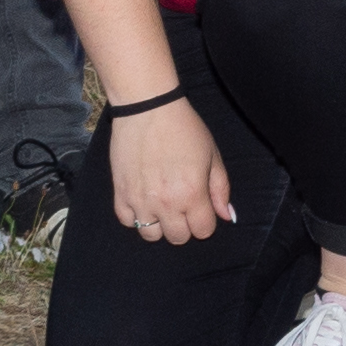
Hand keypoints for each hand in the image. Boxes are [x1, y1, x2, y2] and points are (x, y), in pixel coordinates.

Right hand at [106, 99, 234, 243]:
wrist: (148, 108)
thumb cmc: (184, 128)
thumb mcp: (212, 154)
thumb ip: (220, 189)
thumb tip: (226, 216)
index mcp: (192, 194)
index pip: (203, 231)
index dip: (205, 220)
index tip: (201, 207)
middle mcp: (166, 203)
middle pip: (178, 238)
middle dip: (184, 225)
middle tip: (182, 204)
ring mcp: (140, 200)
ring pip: (151, 235)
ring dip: (159, 224)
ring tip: (161, 204)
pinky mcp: (120, 193)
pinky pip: (127, 221)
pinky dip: (136, 216)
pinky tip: (143, 199)